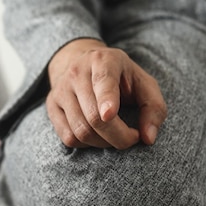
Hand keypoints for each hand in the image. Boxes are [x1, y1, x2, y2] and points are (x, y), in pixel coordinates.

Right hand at [47, 38, 166, 148]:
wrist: (84, 63)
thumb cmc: (121, 78)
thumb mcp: (144, 84)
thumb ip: (154, 108)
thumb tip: (148, 138)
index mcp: (104, 60)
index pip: (103, 82)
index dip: (106, 99)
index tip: (109, 114)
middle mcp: (77, 72)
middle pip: (94, 117)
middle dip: (118, 137)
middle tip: (132, 138)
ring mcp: (61, 89)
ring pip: (81, 131)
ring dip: (104, 143)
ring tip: (116, 136)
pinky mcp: (52, 105)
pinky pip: (68, 137)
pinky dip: (87, 144)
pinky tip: (97, 135)